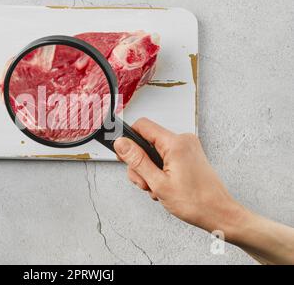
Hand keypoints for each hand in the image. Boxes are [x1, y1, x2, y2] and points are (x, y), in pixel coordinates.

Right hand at [114, 118, 244, 235]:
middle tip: (145, 182)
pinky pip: (165, 157)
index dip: (128, 140)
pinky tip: (164, 186)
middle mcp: (183, 141)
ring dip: (149, 171)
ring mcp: (187, 148)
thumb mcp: (158, 183)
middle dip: (140, 164)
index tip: (124, 156)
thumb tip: (121, 144)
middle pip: (146, 142)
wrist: (219, 213)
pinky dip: (160, 171)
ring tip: (157, 188)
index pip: (142, 126)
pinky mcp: (188, 155)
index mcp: (176, 143)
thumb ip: (137, 161)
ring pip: (154, 152)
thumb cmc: (196, 202)